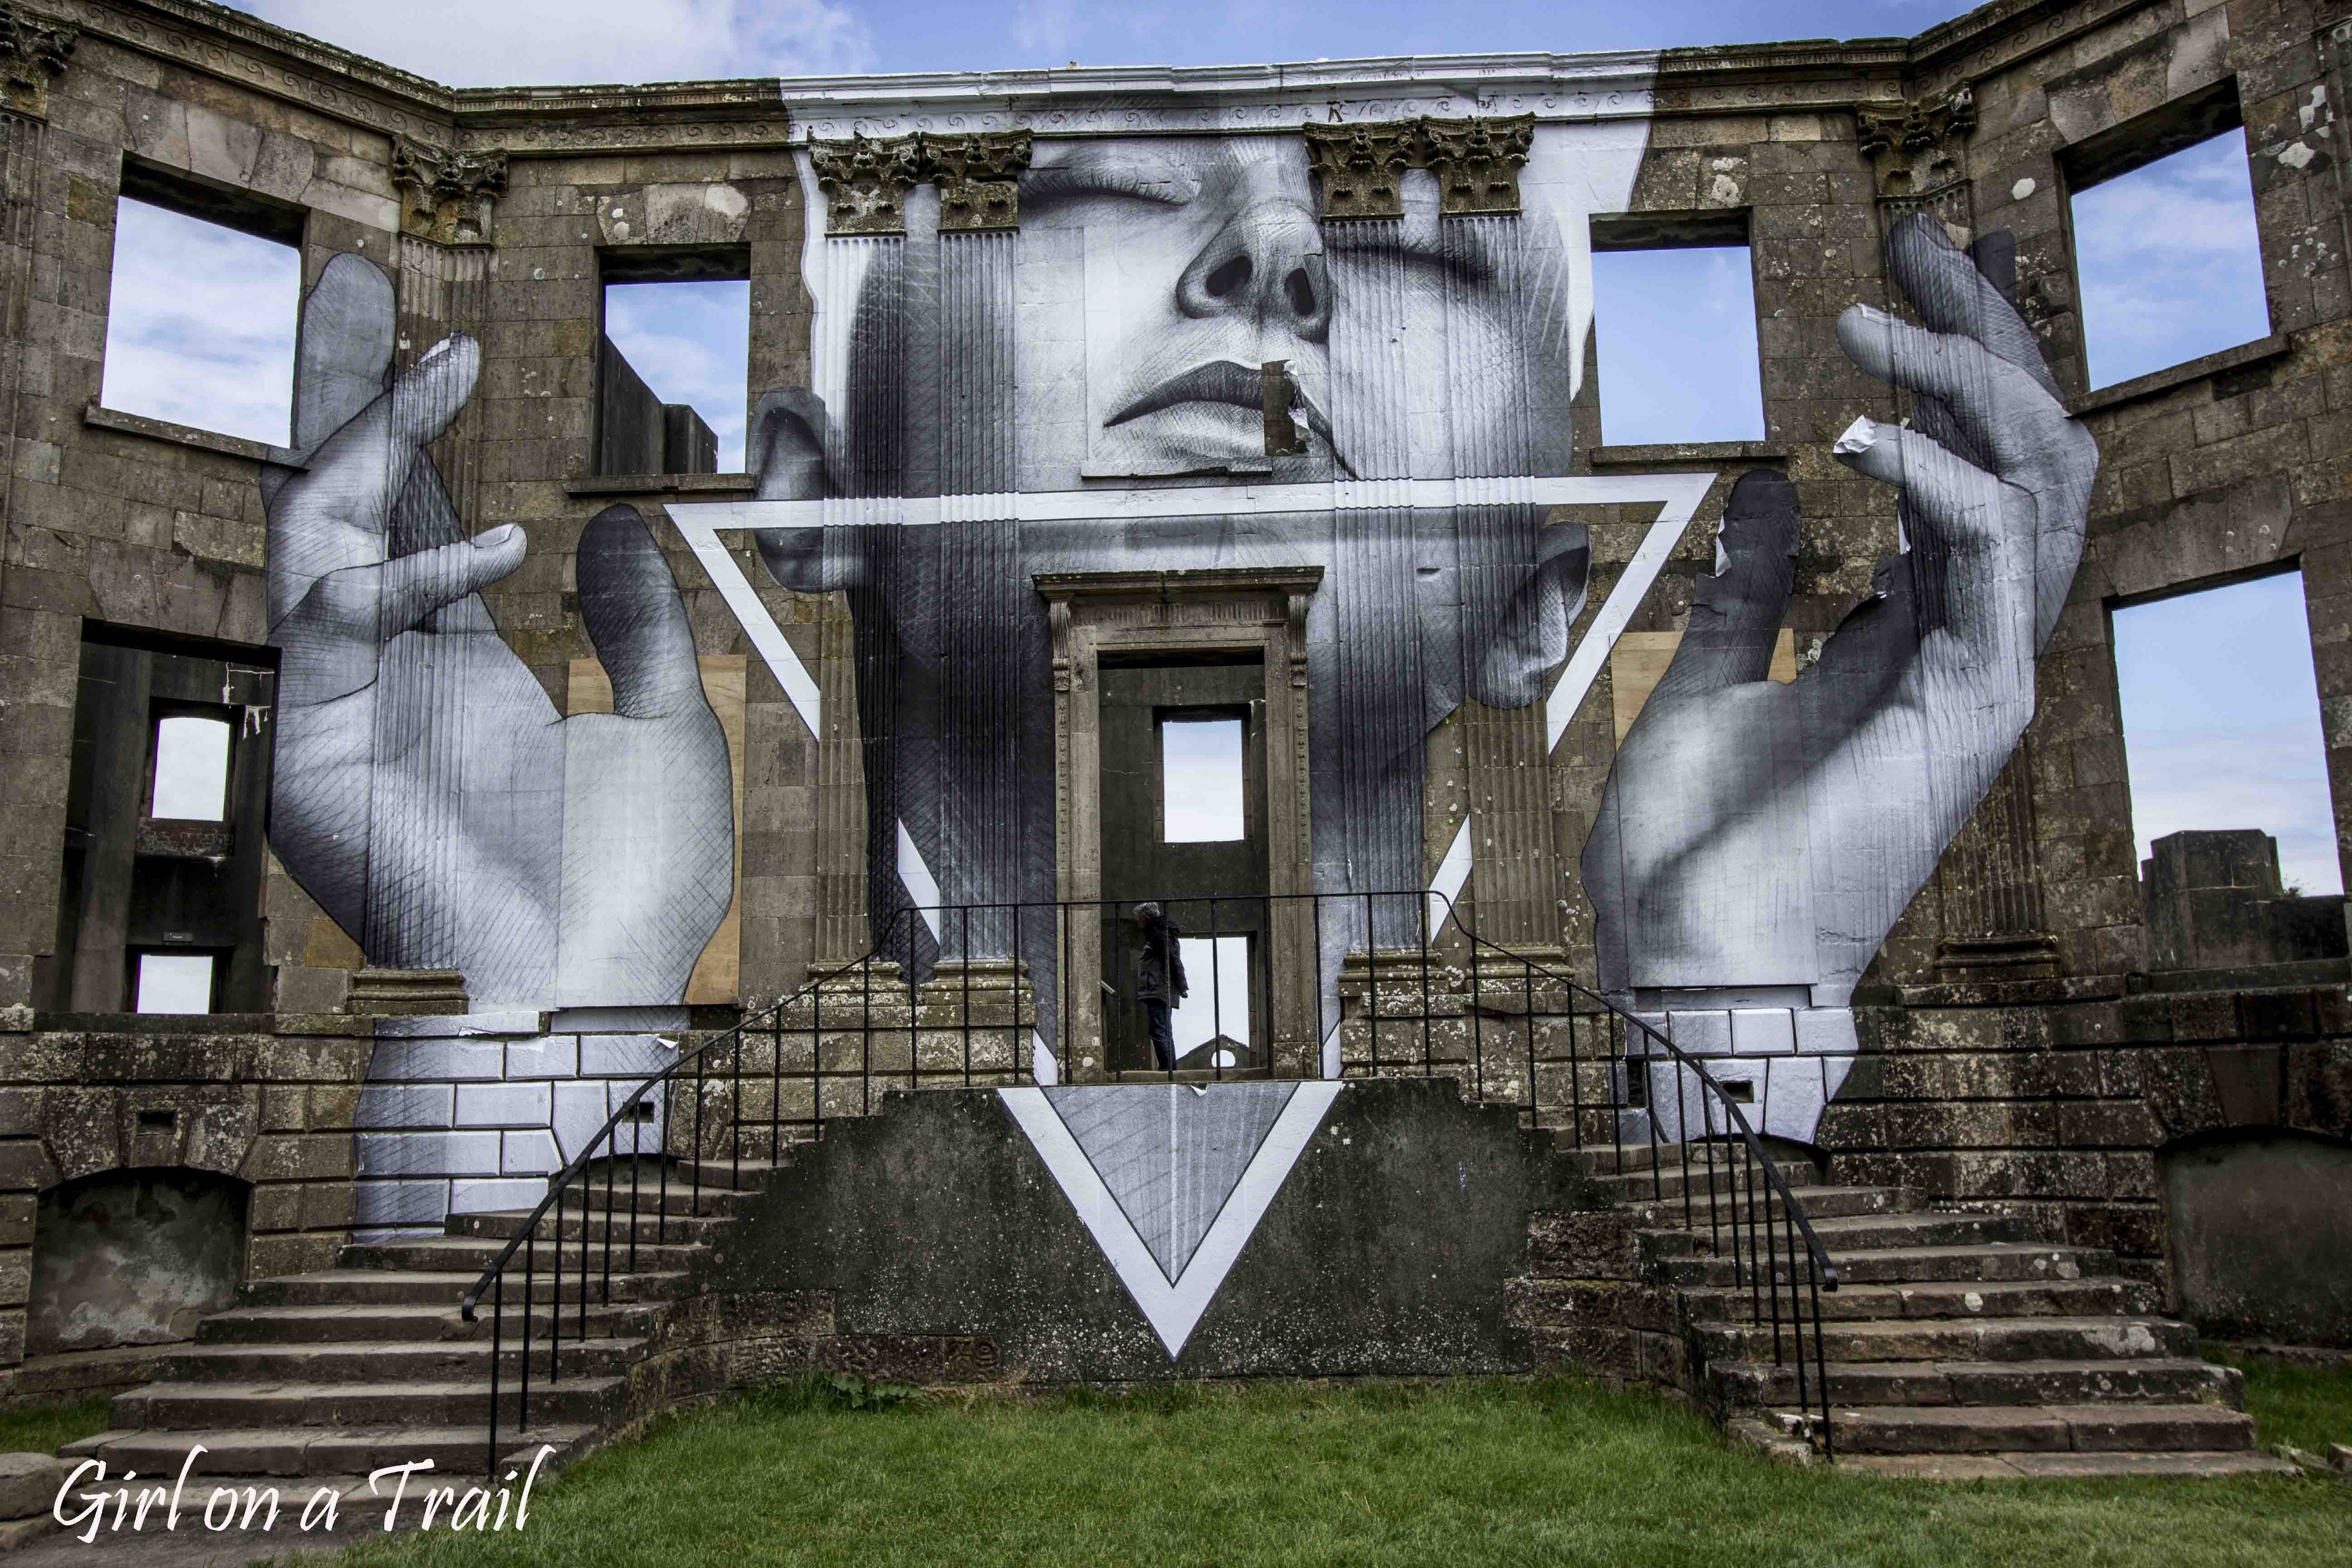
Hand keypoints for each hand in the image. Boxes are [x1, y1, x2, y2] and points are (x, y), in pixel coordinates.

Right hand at [265, 254, 733, 1007]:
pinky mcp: (315, 755)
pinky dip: (414, 574)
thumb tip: (610, 522)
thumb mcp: (666, 725)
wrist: (587, 994)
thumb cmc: (630, 881)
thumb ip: (640, 625)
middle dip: (343, 393)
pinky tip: (508, 549)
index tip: (431, 336)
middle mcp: (387, 668)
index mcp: (453, 658)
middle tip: (361, 288)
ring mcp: (342, 707)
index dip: (406, 421)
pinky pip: (334, 626)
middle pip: (335, 496)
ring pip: (310, 533)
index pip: (409, 510)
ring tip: (432, 360)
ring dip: (361, 438)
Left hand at [1583, 215, 2096, 1003]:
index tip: (1904, 269)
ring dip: (1967, 380)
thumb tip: (1758, 486)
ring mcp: (1983, 675)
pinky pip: (1991, 557)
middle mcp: (1966, 643)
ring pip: (2042, 482)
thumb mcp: (1701, 680)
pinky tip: (1853, 434)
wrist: (1688, 967)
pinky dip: (1937, 477)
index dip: (1949, 364)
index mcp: (1911, 634)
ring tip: (1872, 313)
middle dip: (1983, 331)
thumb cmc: (1694, 849)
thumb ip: (1744, 588)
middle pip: (2028, 448)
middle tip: (1918, 231)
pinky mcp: (1973, 708)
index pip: (1968, 466)